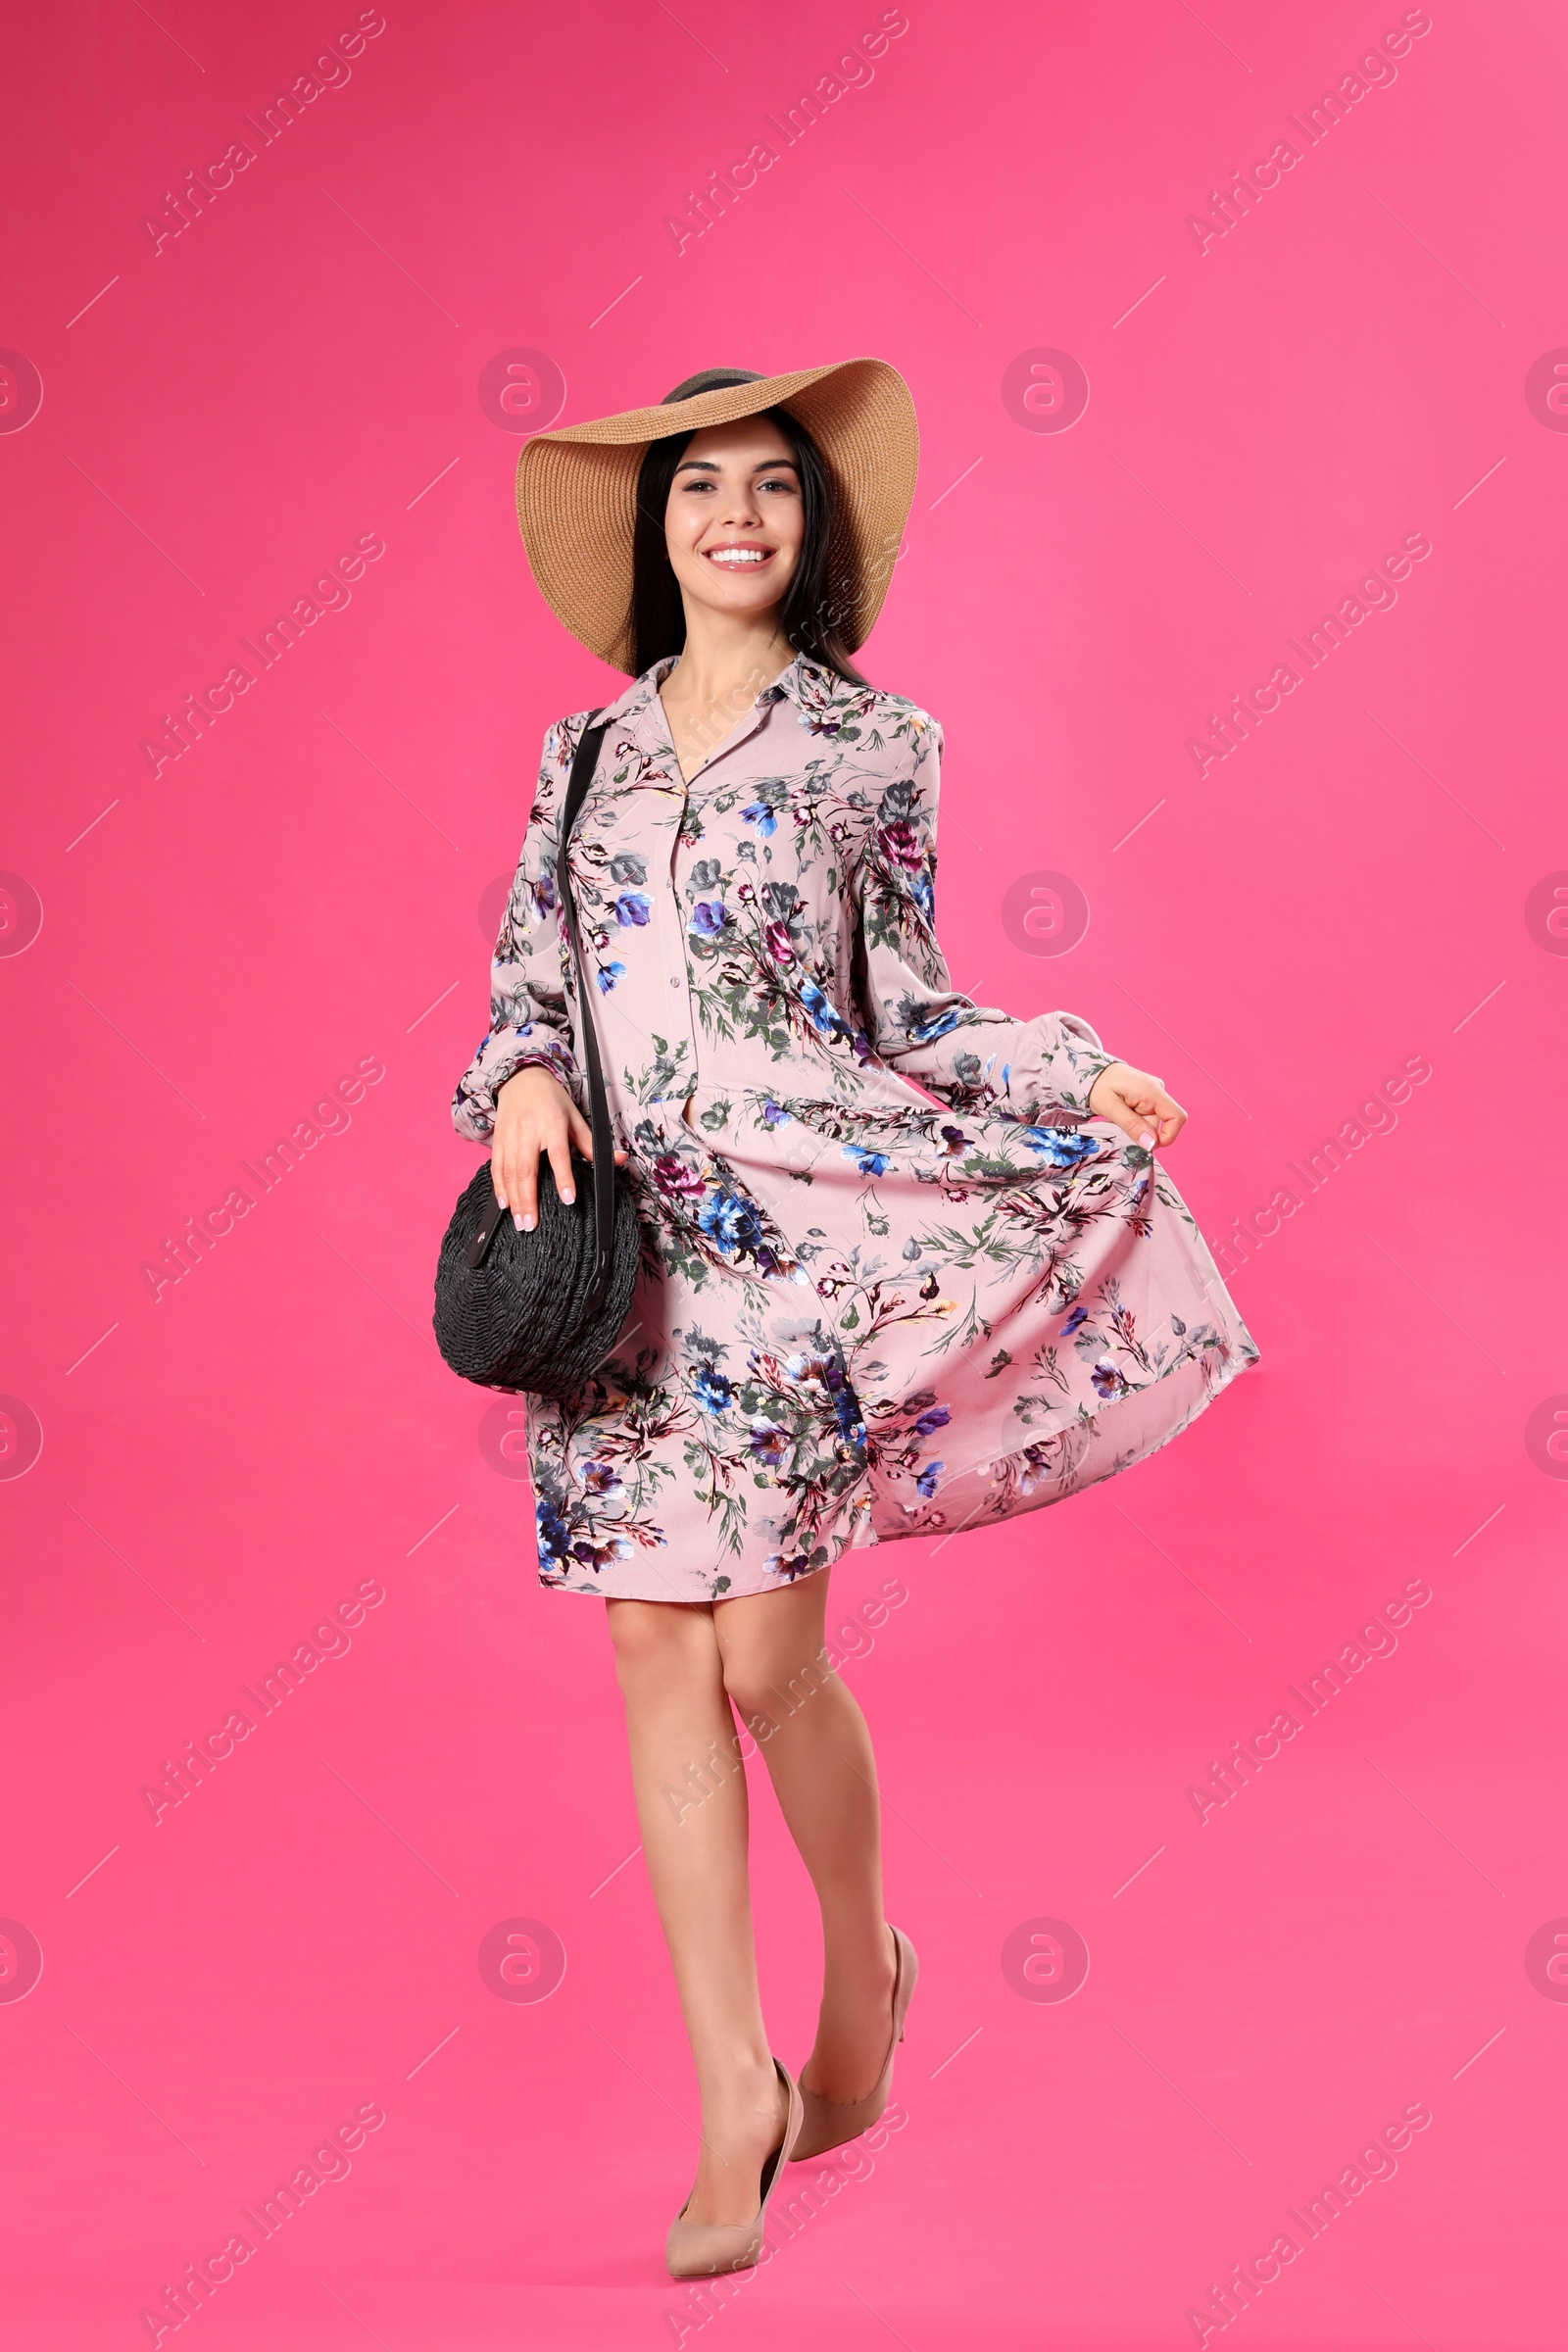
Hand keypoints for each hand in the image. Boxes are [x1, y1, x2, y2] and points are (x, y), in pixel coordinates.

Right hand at [492, 1065, 627, 1229]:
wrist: (521, 1077)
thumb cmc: (551, 1099)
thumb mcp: (575, 1116)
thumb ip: (592, 1143)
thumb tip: (619, 1159)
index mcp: (552, 1123)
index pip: (559, 1154)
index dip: (563, 1177)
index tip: (568, 1200)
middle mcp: (529, 1130)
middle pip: (527, 1169)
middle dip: (528, 1200)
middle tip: (532, 1225)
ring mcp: (510, 1136)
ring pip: (509, 1172)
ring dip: (514, 1200)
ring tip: (520, 1223)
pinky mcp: (497, 1139)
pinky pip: (496, 1167)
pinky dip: (499, 1188)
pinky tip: (504, 1205)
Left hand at [1087, 1061, 1186, 1149]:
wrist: (1091, 1072)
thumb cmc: (1097, 1085)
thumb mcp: (1109, 1107)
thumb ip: (1132, 1125)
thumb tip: (1151, 1144)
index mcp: (1151, 1090)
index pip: (1177, 1116)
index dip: (1169, 1135)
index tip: (1148, 1145)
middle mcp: (1157, 1091)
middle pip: (1161, 1124)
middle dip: (1143, 1132)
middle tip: (1121, 1126)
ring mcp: (1154, 1094)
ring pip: (1153, 1123)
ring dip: (1137, 1127)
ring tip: (1119, 1117)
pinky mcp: (1149, 1098)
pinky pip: (1148, 1118)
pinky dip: (1136, 1122)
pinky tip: (1123, 1115)